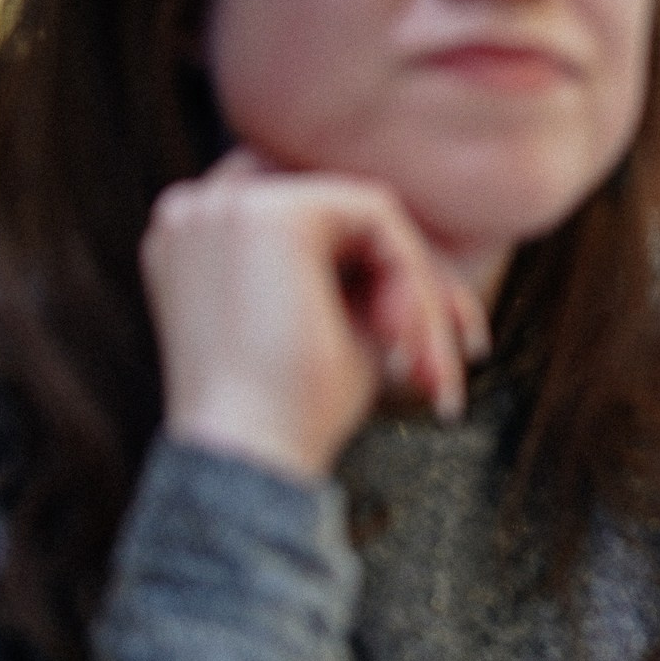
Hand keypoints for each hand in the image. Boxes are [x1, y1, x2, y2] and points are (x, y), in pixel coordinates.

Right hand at [142, 149, 490, 480]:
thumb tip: (430, 263)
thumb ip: (360, 278)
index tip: (430, 341)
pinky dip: (413, 279)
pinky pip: (380, 218)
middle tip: (463, 349)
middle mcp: (197, 209)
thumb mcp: (329, 328)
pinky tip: (408, 344)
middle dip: (413, 274)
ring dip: (418, 289)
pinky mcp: (274, 214)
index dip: (380, 267)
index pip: (309, 221)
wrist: (251, 456)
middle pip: (340, 209)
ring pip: (367, 214)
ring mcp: (230, 204)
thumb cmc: (290, 413)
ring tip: (432, 369)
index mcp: (196, 240)